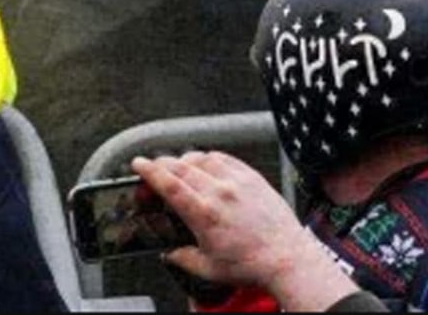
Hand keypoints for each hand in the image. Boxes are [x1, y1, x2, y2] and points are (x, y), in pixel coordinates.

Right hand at [133, 152, 358, 310]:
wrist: (288, 260)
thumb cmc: (254, 265)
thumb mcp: (209, 269)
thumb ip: (183, 259)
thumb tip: (170, 254)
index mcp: (204, 214)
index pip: (168, 183)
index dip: (149, 170)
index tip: (138, 164)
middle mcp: (219, 193)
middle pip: (180, 166)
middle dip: (162, 163)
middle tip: (155, 168)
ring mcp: (238, 183)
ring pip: (202, 158)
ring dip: (186, 160)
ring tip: (181, 167)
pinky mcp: (253, 179)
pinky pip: (226, 158)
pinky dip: (211, 158)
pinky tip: (208, 165)